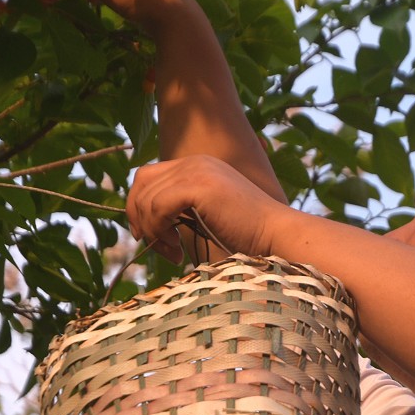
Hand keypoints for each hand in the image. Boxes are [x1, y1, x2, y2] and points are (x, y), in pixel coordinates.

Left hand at [125, 155, 281, 261]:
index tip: (150, 236)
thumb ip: (177, 209)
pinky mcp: (198, 186)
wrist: (275, 234)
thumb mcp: (204, 215)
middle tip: (156, 246)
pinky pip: (157, 207)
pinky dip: (159, 231)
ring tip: (174, 253)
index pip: (148, 177)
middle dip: (140, 218)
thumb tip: (141, 223)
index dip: (139, 207)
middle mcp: (194, 161)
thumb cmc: (244, 234)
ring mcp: (196, 170)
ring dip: (153, 232)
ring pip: (147, 199)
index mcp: (196, 165)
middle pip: (141, 182)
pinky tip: (177, 250)